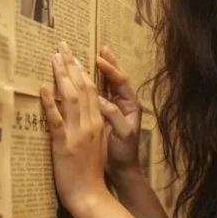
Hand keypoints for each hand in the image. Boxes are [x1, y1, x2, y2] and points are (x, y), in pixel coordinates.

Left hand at [40, 41, 107, 214]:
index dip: (83, 71)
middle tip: (62, 46)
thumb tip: (79, 115)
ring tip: (54, 58)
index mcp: (98, 124)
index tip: (75, 55)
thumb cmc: (91, 174)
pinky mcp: (64, 144)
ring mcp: (78, 133)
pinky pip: (57, 119)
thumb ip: (89, 128)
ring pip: (71, 98)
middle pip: (83, 88)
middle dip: (72, 65)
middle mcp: (90, 124)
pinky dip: (50, 102)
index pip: (93, 91)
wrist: (90, 195)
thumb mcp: (95, 146)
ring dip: (62, 76)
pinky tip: (44, 88)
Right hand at [95, 46, 142, 178]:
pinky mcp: (105, 115)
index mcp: (131, 107)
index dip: (111, 70)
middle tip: (100, 48)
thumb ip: (114, 116)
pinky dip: (94, 84)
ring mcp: (115, 109)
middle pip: (116, 79)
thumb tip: (101, 100)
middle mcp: (124, 105)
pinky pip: (100, 95)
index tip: (99, 60)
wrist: (122, 169)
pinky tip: (85, 77)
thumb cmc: (124, 153)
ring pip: (108, 85)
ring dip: (102, 71)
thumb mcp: (122, 134)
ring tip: (94, 56)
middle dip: (109, 63)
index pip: (121, 82)